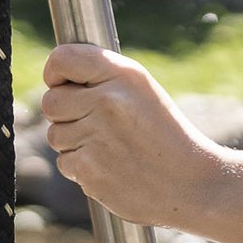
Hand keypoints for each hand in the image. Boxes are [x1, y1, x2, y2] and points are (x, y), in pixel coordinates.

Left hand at [40, 43, 223, 226]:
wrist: (192, 184)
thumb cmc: (164, 134)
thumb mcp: (142, 91)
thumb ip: (101, 78)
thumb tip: (54, 81)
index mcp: (122, 74)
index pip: (62, 59)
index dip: (54, 72)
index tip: (60, 84)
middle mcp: (107, 100)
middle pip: (50, 102)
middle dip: (64, 115)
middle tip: (93, 124)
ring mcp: (97, 136)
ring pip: (55, 135)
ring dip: (74, 144)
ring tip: (109, 148)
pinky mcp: (90, 169)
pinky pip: (65, 163)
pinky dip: (82, 168)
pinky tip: (111, 168)